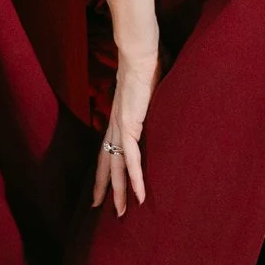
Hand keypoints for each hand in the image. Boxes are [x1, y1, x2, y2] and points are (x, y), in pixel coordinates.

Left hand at [93, 44, 154, 215]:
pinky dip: (136, 178)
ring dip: (120, 191)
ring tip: (120, 213)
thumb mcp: (149, 91)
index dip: (104, 171)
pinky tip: (139, 195)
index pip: (107, 150)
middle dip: (104, 188)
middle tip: (99, 209)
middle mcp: (115, 126)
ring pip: (117, 166)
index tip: (101, 188)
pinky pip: (132, 158)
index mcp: (117, 119)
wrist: (140, 52)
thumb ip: (152, 102)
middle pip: (106, 163)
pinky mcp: (130, 125)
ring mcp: (121, 126)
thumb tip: (164, 102)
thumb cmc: (147, 65)